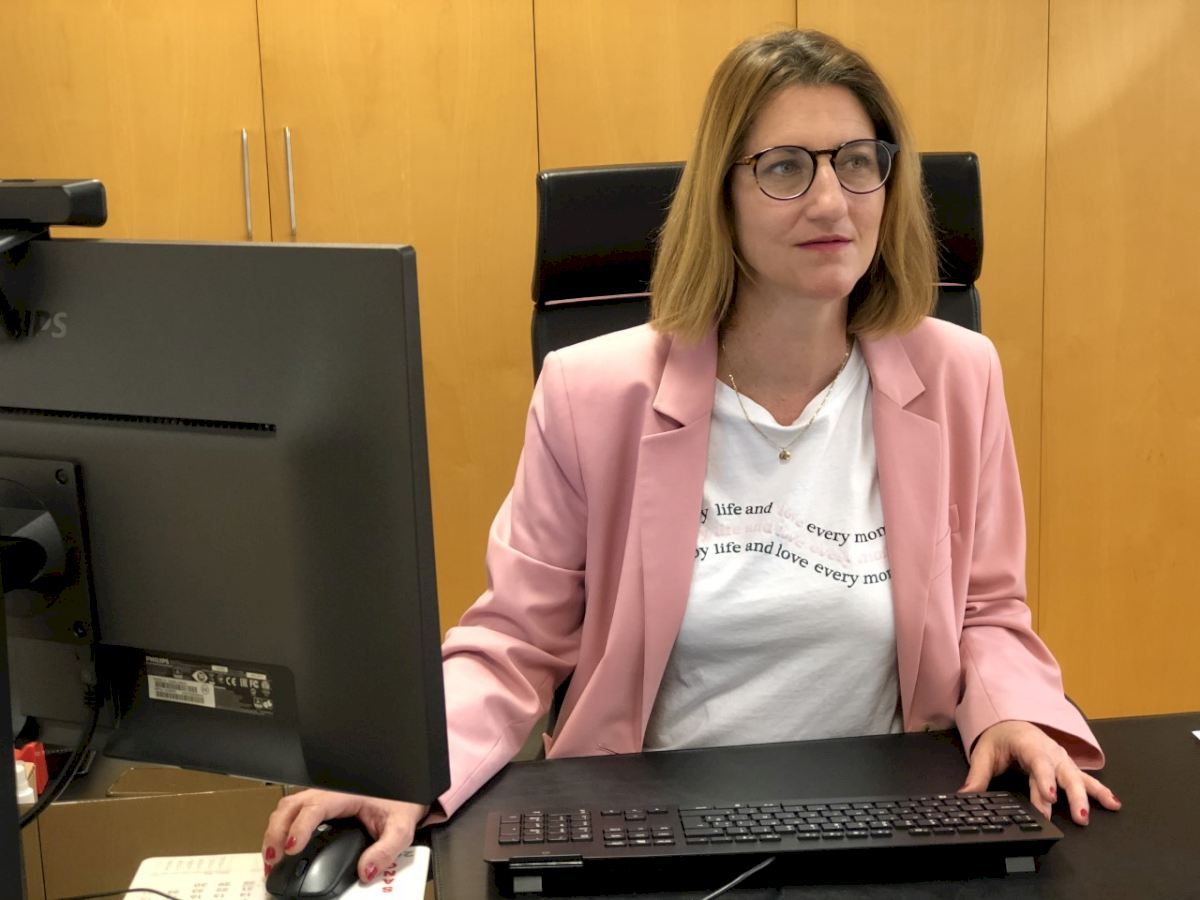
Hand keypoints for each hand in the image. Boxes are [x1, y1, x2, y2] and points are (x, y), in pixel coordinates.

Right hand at [262, 788, 429, 884]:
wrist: (407, 788)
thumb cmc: (401, 802)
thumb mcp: (400, 827)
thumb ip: (386, 850)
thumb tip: (366, 871)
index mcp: (346, 794)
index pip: (314, 807)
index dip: (300, 827)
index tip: (293, 849)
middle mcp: (330, 793)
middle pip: (291, 806)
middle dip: (276, 832)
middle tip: (274, 860)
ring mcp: (322, 798)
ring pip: (287, 807)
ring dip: (274, 831)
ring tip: (272, 859)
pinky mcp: (320, 806)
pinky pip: (293, 812)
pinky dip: (280, 829)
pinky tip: (281, 849)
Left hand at [959, 720, 1120, 825]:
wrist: (1010, 722)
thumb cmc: (999, 738)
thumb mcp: (984, 754)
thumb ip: (977, 777)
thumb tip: (965, 796)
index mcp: (1029, 745)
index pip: (1038, 764)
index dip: (1044, 781)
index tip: (1049, 797)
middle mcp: (1050, 752)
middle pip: (1064, 774)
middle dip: (1073, 796)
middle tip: (1079, 816)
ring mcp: (1061, 759)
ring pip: (1078, 777)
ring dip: (1090, 795)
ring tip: (1102, 810)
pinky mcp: (1067, 766)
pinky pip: (1086, 779)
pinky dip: (1101, 790)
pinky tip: (1114, 803)